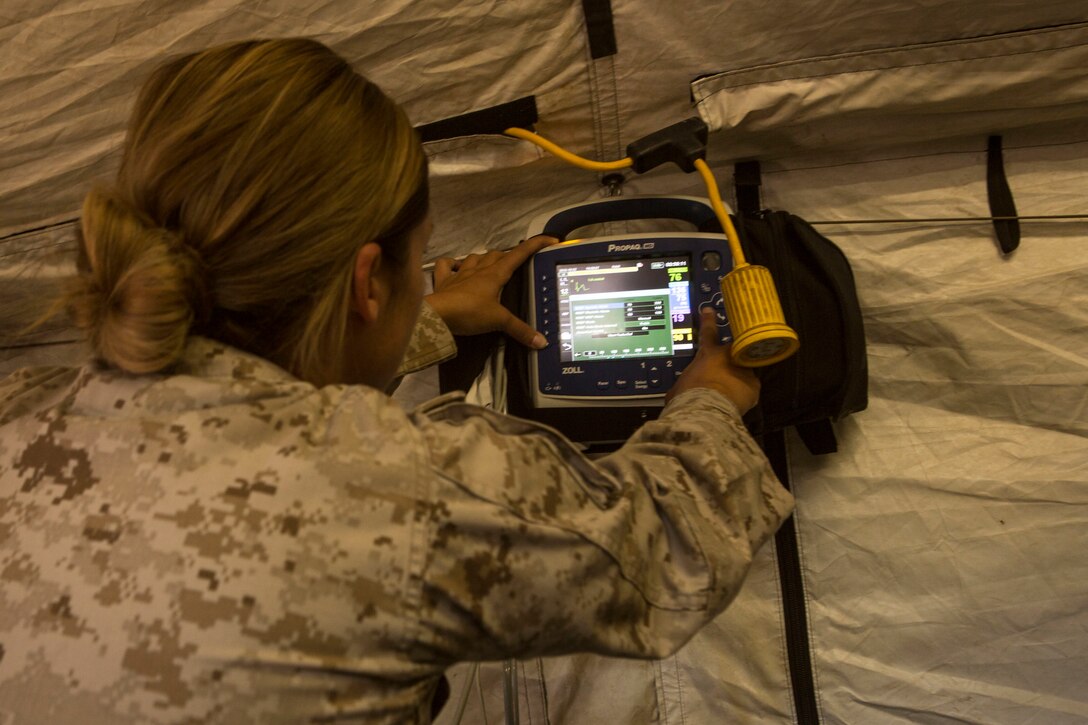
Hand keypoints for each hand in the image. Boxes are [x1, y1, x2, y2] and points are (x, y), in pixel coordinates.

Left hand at [426, 235, 557, 347]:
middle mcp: (479, 269)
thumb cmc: (471, 312)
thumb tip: (543, 343)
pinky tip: (455, 267)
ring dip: (484, 258)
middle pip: (497, 254)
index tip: (550, 239)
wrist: (438, 315)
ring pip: (475, 257)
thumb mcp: (499, 321)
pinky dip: (451, 264)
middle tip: (516, 263)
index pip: (519, 254)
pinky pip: (446, 265)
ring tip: (490, 266)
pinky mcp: (444, 281)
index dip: (535, 244)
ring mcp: (460, 273)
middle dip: (508, 255)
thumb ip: (520, 330)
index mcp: (495, 274)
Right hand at [666, 308, 760, 413]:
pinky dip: (745, 392)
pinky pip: (750, 387)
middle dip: (730, 355)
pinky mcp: (754, 386)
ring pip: (743, 369)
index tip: (709, 311)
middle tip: (725, 366)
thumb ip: (685, 382)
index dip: (708, 321)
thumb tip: (681, 389)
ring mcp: (744, 370)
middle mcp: (728, 357)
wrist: (706, 409)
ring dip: (737, 376)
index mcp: (708, 353)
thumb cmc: (687, 395)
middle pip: (733, 350)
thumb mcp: (680, 386)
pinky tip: (736, 401)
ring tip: (730, 391)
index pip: (708, 332)